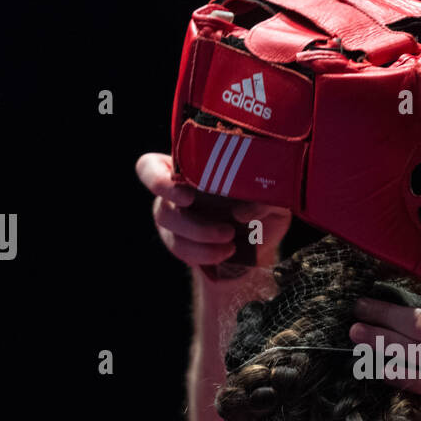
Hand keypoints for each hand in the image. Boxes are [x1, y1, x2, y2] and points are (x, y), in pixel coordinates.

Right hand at [134, 152, 290, 273]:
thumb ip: (264, 197)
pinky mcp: (179, 243)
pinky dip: (205, 254)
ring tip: (230, 240)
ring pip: (171, 229)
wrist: (259, 238)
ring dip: (202, 237)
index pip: (149, 168)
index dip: (156, 179)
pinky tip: (226, 252)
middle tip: (225, 230)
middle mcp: (173, 191)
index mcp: (187, 166)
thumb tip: (243, 211)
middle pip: (162, 203)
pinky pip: (181, 250)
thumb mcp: (272, 197)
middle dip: (191, 221)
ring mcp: (172, 218)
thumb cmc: (262, 204)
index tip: (187, 195)